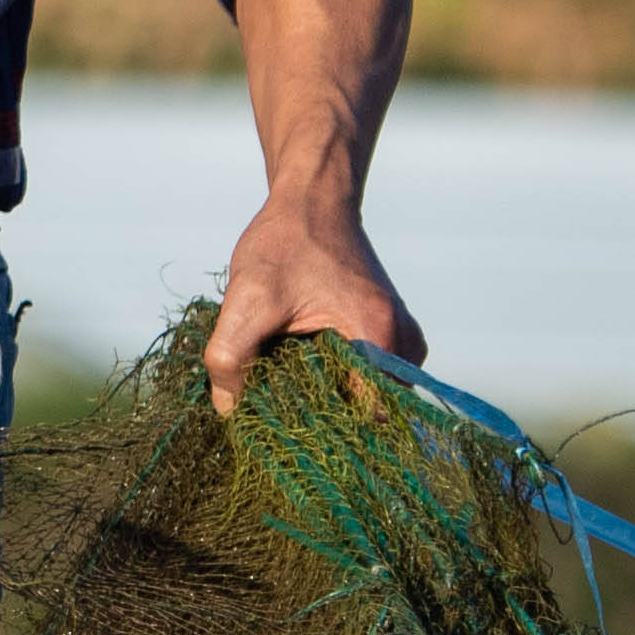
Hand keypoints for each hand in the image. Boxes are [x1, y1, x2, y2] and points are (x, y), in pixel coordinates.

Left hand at [205, 192, 420, 414]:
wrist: (313, 203)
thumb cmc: (285, 244)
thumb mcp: (248, 298)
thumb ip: (232, 356)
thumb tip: (230, 411)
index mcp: (381, 340)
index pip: (366, 420)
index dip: (321, 431)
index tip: (280, 428)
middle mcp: (404, 347)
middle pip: (364, 411)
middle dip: (315, 415)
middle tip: (268, 406)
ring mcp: (402, 343)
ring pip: (361, 394)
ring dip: (319, 394)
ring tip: (277, 378)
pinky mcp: (389, 337)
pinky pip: (362, 375)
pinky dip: (328, 376)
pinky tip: (293, 362)